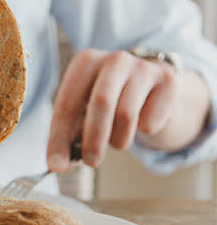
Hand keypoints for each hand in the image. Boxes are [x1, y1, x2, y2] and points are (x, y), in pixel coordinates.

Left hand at [47, 49, 208, 171]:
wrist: (153, 89)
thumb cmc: (110, 103)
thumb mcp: (84, 114)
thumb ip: (69, 137)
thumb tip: (58, 164)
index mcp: (84, 63)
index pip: (66, 105)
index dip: (59, 138)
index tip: (56, 164)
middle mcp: (114, 59)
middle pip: (100, 104)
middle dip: (93, 139)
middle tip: (91, 162)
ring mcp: (143, 67)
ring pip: (126, 114)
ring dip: (119, 139)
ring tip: (117, 142)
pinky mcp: (167, 80)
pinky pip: (151, 119)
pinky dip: (144, 131)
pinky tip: (143, 123)